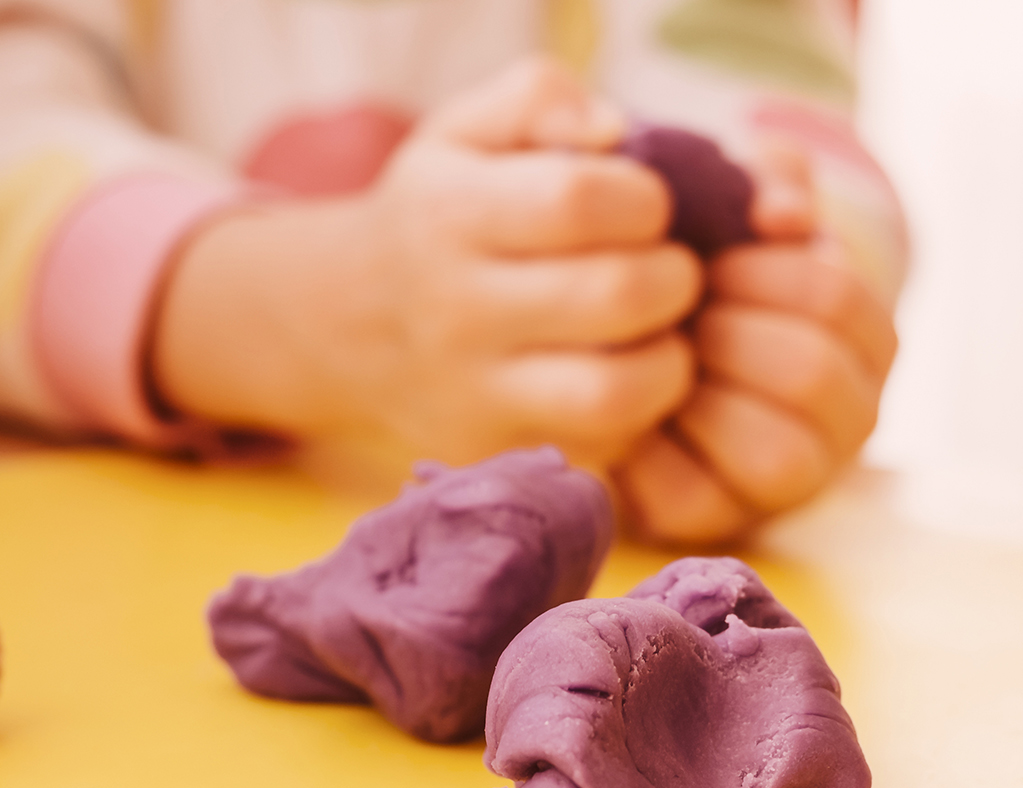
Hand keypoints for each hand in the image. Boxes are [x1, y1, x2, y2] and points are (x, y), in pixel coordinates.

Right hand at [155, 58, 704, 465]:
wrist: (349, 322)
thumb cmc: (438, 212)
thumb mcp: (465, 130)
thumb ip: (540, 100)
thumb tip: (612, 132)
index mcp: (451, 213)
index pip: (579, 201)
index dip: (644, 199)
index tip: (646, 206)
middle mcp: (457, 309)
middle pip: (614, 296)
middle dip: (674, 275)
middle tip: (669, 269)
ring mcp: (474, 391)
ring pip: (614, 392)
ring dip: (670, 359)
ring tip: (660, 332)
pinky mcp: (495, 452)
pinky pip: (599, 445)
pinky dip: (637, 415)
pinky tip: (627, 375)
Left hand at [613, 143, 898, 542]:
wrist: (622, 350)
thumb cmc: (698, 277)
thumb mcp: (737, 215)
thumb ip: (765, 182)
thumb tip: (780, 212)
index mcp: (868, 335)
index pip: (836, 292)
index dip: (758, 270)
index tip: (708, 260)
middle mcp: (853, 416)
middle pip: (811, 371)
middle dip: (726, 334)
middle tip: (677, 316)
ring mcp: (798, 479)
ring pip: (777, 452)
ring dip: (700, 397)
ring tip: (659, 362)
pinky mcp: (721, 519)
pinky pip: (698, 495)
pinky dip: (652, 451)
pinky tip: (632, 413)